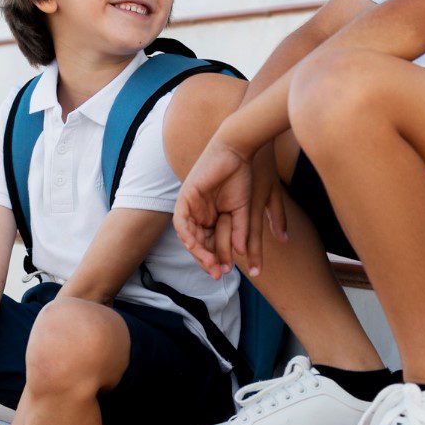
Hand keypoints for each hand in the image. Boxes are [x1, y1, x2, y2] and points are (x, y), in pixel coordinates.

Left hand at [174, 135, 286, 277]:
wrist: (237, 152)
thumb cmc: (242, 176)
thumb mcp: (244, 209)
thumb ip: (241, 231)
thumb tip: (241, 253)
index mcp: (213, 217)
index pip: (210, 244)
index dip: (216, 259)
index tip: (226, 272)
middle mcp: (200, 214)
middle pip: (199, 244)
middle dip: (206, 260)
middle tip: (217, 273)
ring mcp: (191, 206)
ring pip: (190, 237)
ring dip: (198, 252)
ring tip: (209, 263)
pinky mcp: (186, 197)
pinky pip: (181, 221)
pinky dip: (187, 235)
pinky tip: (195, 246)